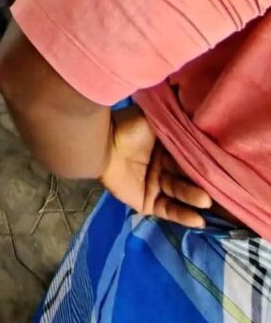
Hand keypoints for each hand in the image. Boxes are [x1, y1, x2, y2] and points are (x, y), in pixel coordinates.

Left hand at [99, 106, 210, 227]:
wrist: (101, 144)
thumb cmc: (128, 128)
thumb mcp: (155, 119)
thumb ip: (176, 118)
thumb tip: (196, 106)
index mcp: (168, 148)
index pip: (191, 157)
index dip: (205, 162)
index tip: (224, 167)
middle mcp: (164, 167)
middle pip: (188, 177)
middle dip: (203, 182)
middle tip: (219, 186)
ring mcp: (156, 186)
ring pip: (180, 194)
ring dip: (193, 198)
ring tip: (205, 200)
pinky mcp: (147, 203)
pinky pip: (168, 210)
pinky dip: (183, 216)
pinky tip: (197, 219)